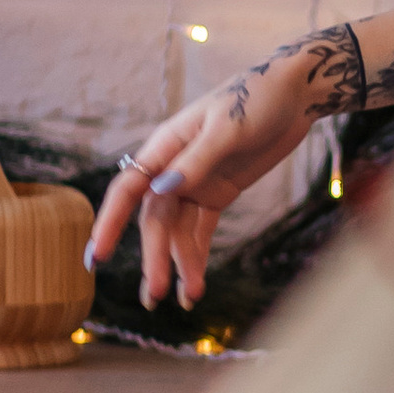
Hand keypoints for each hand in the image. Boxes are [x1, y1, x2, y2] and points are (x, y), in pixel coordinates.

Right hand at [86, 32, 361, 310]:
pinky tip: (194, 285)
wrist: (296, 93)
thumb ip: (197, 162)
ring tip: (187, 299)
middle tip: (155, 295)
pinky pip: (200, 230)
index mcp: (165, 146)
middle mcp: (173, 168)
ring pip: (177, 232)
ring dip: (179, 264)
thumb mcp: (228, 128)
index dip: (110, 224)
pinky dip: (197, 257)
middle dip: (154, 257)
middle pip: (155, 221)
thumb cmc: (257, 98)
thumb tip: (162, 191)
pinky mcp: (218, 193)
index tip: (97, 257)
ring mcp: (195, 183)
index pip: (128, 190)